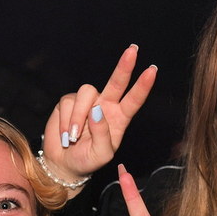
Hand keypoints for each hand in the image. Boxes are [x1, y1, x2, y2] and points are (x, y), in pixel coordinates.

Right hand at [42, 45, 156, 188]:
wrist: (65, 163)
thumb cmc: (88, 160)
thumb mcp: (101, 154)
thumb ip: (103, 134)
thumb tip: (96, 111)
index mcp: (119, 119)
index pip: (134, 100)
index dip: (142, 86)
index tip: (152, 71)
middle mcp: (105, 106)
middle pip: (116, 82)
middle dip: (124, 67)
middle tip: (133, 51)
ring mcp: (87, 103)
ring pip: (87, 93)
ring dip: (78, 116)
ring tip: (73, 136)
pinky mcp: (69, 102)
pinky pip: (67, 102)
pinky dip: (65, 120)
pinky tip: (65, 134)